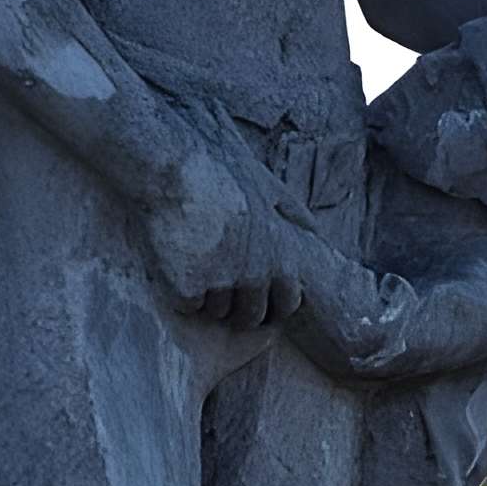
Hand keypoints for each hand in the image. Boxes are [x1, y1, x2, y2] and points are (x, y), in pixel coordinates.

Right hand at [140, 147, 302, 329]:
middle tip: (218, 283)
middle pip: (250, 317)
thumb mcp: (267, 186)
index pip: (287, 305)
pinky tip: (176, 259)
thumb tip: (314, 231)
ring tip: (194, 260)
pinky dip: (178, 289)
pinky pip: (187, 304)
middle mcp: (256, 275)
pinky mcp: (188, 289)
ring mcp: (221, 285)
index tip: (255, 296)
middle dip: (237, 307)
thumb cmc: (219, 173)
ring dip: (207, 295)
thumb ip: (293, 213)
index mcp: (280, 256)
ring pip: (216, 311)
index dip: (271, 303)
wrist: (172, 167)